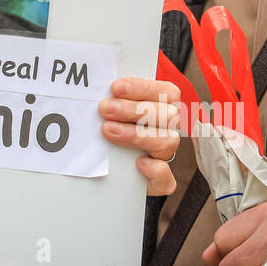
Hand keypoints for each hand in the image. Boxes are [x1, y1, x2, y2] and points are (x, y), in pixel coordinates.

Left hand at [99, 77, 180, 195]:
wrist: (105, 168)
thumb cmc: (110, 128)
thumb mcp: (113, 108)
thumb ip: (115, 97)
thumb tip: (98, 84)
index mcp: (163, 107)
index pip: (167, 92)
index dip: (143, 88)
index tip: (115, 87)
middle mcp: (168, 130)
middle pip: (168, 115)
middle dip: (134, 110)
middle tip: (105, 109)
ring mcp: (164, 155)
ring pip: (168, 141)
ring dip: (138, 134)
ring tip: (108, 130)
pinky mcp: (158, 181)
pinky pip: (167, 179)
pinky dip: (156, 170)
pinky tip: (139, 163)